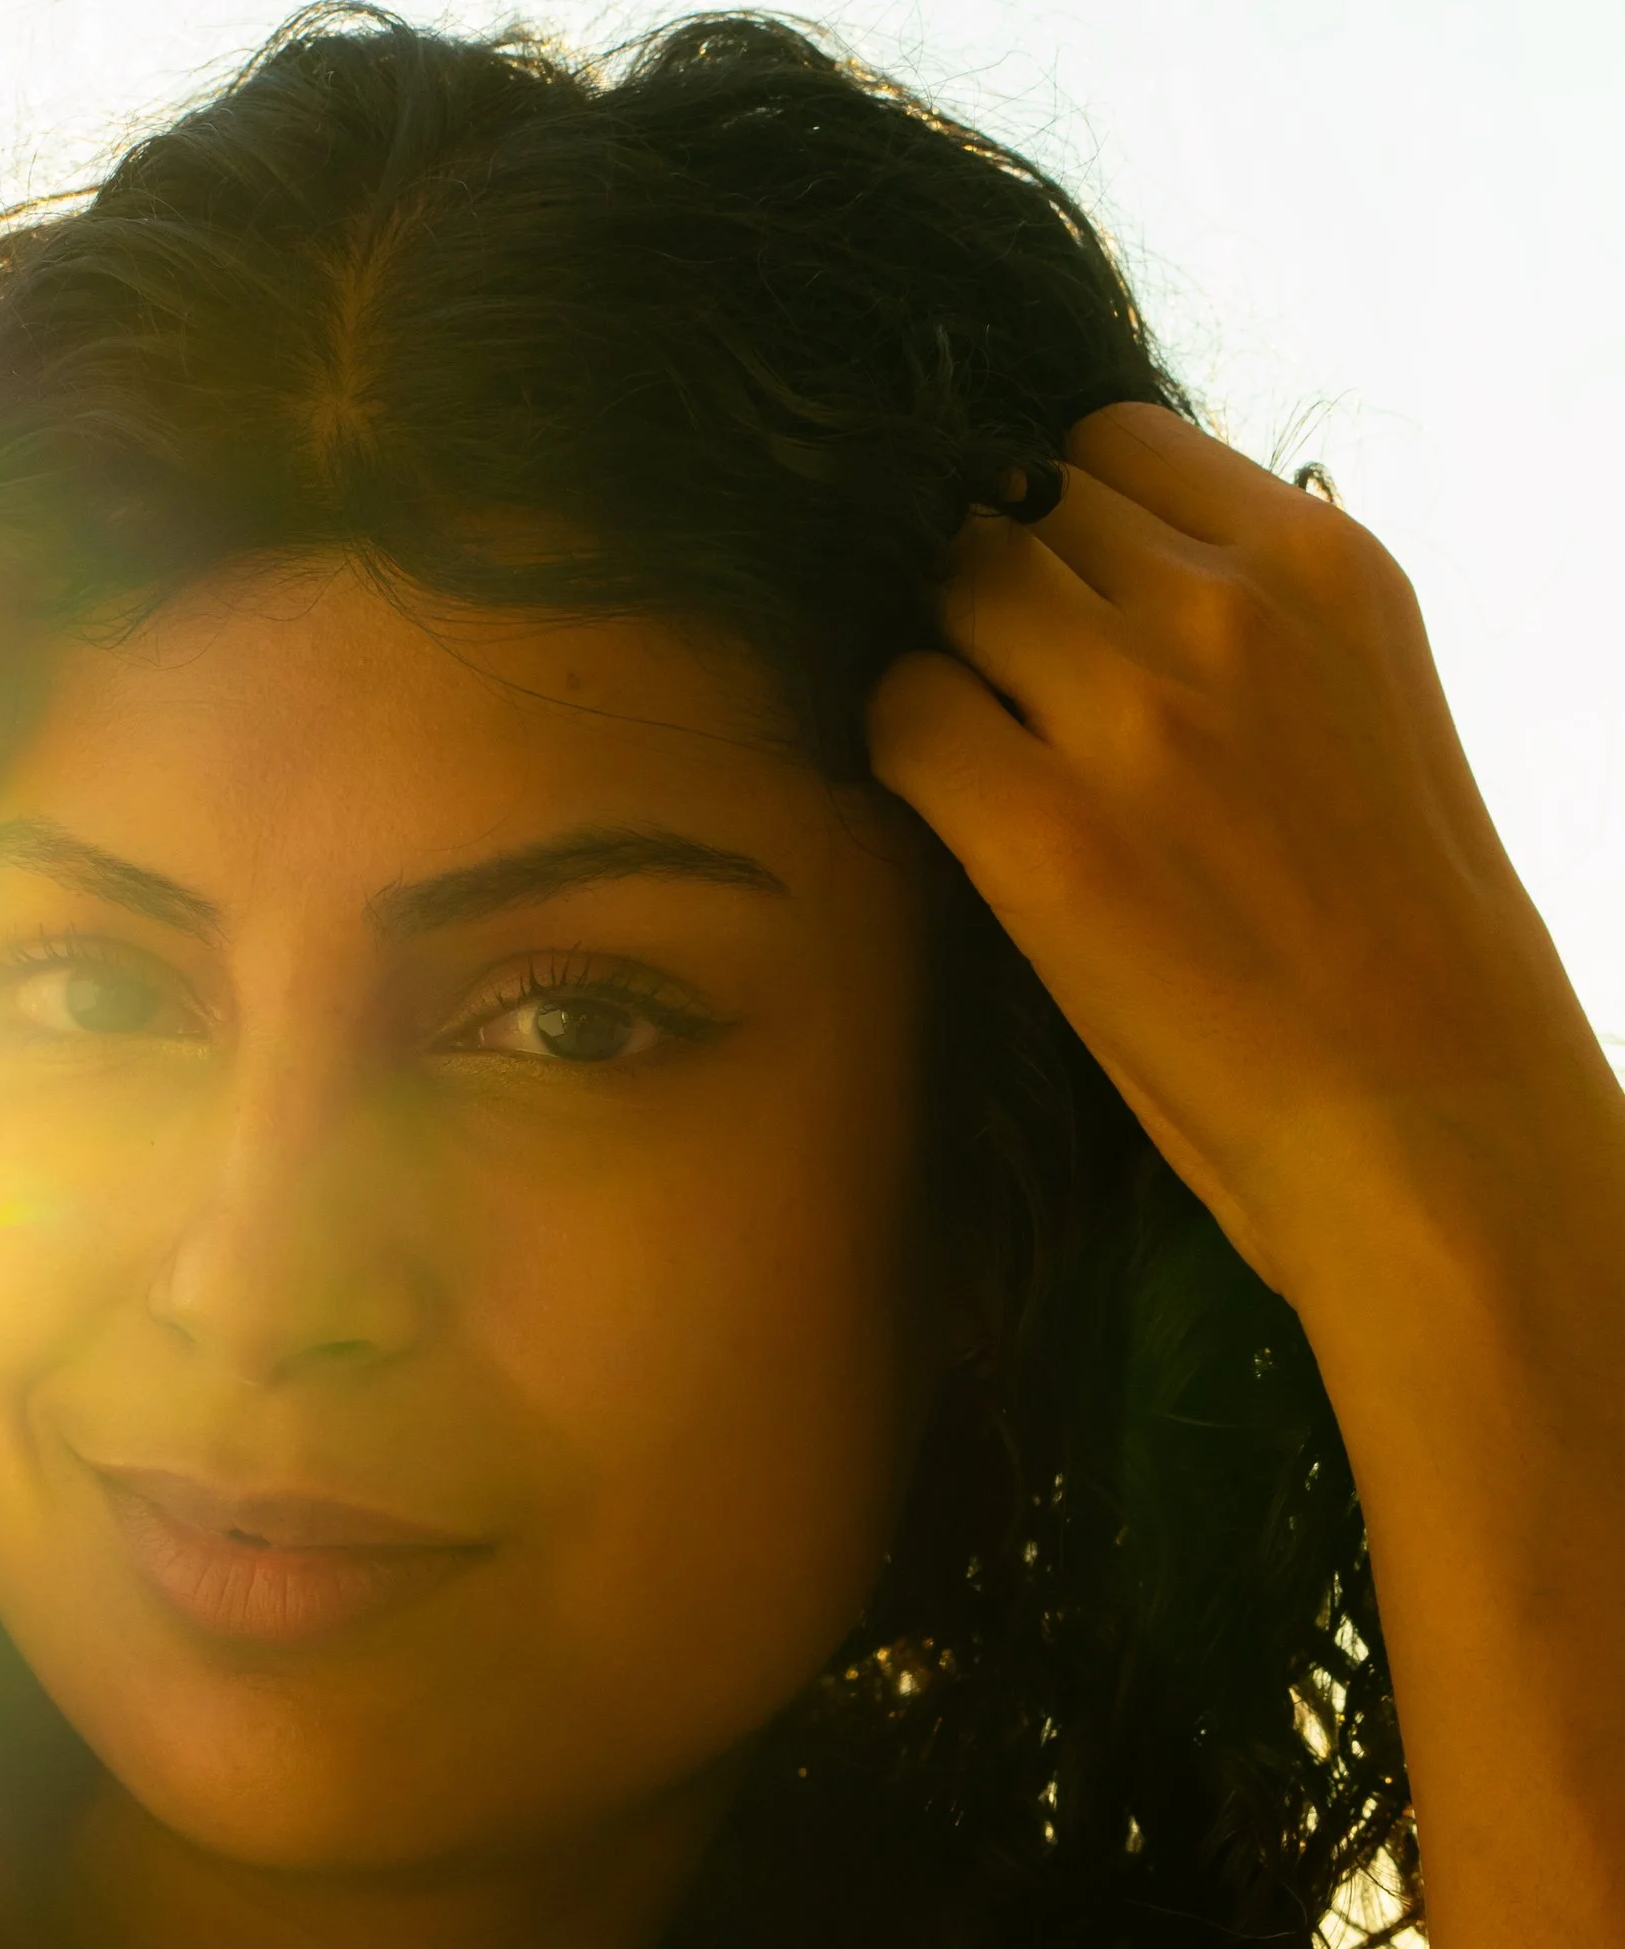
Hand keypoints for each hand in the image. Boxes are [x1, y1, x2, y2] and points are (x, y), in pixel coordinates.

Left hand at [866, 402, 1610, 1306]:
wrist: (1430, 1121)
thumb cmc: (1399, 947)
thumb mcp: (1365, 713)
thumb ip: (1250, 628)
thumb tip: (1105, 578)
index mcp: (1324, 566)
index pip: (1110, 446)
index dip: (1059, 524)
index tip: (1057, 610)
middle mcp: (1227, 608)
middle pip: (1014, 514)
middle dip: (991, 594)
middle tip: (1002, 702)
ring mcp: (1131, 712)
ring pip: (949, 594)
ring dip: (944, 665)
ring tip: (981, 761)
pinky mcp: (1040, 830)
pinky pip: (900, 714)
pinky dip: (900, 752)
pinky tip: (948, 819)